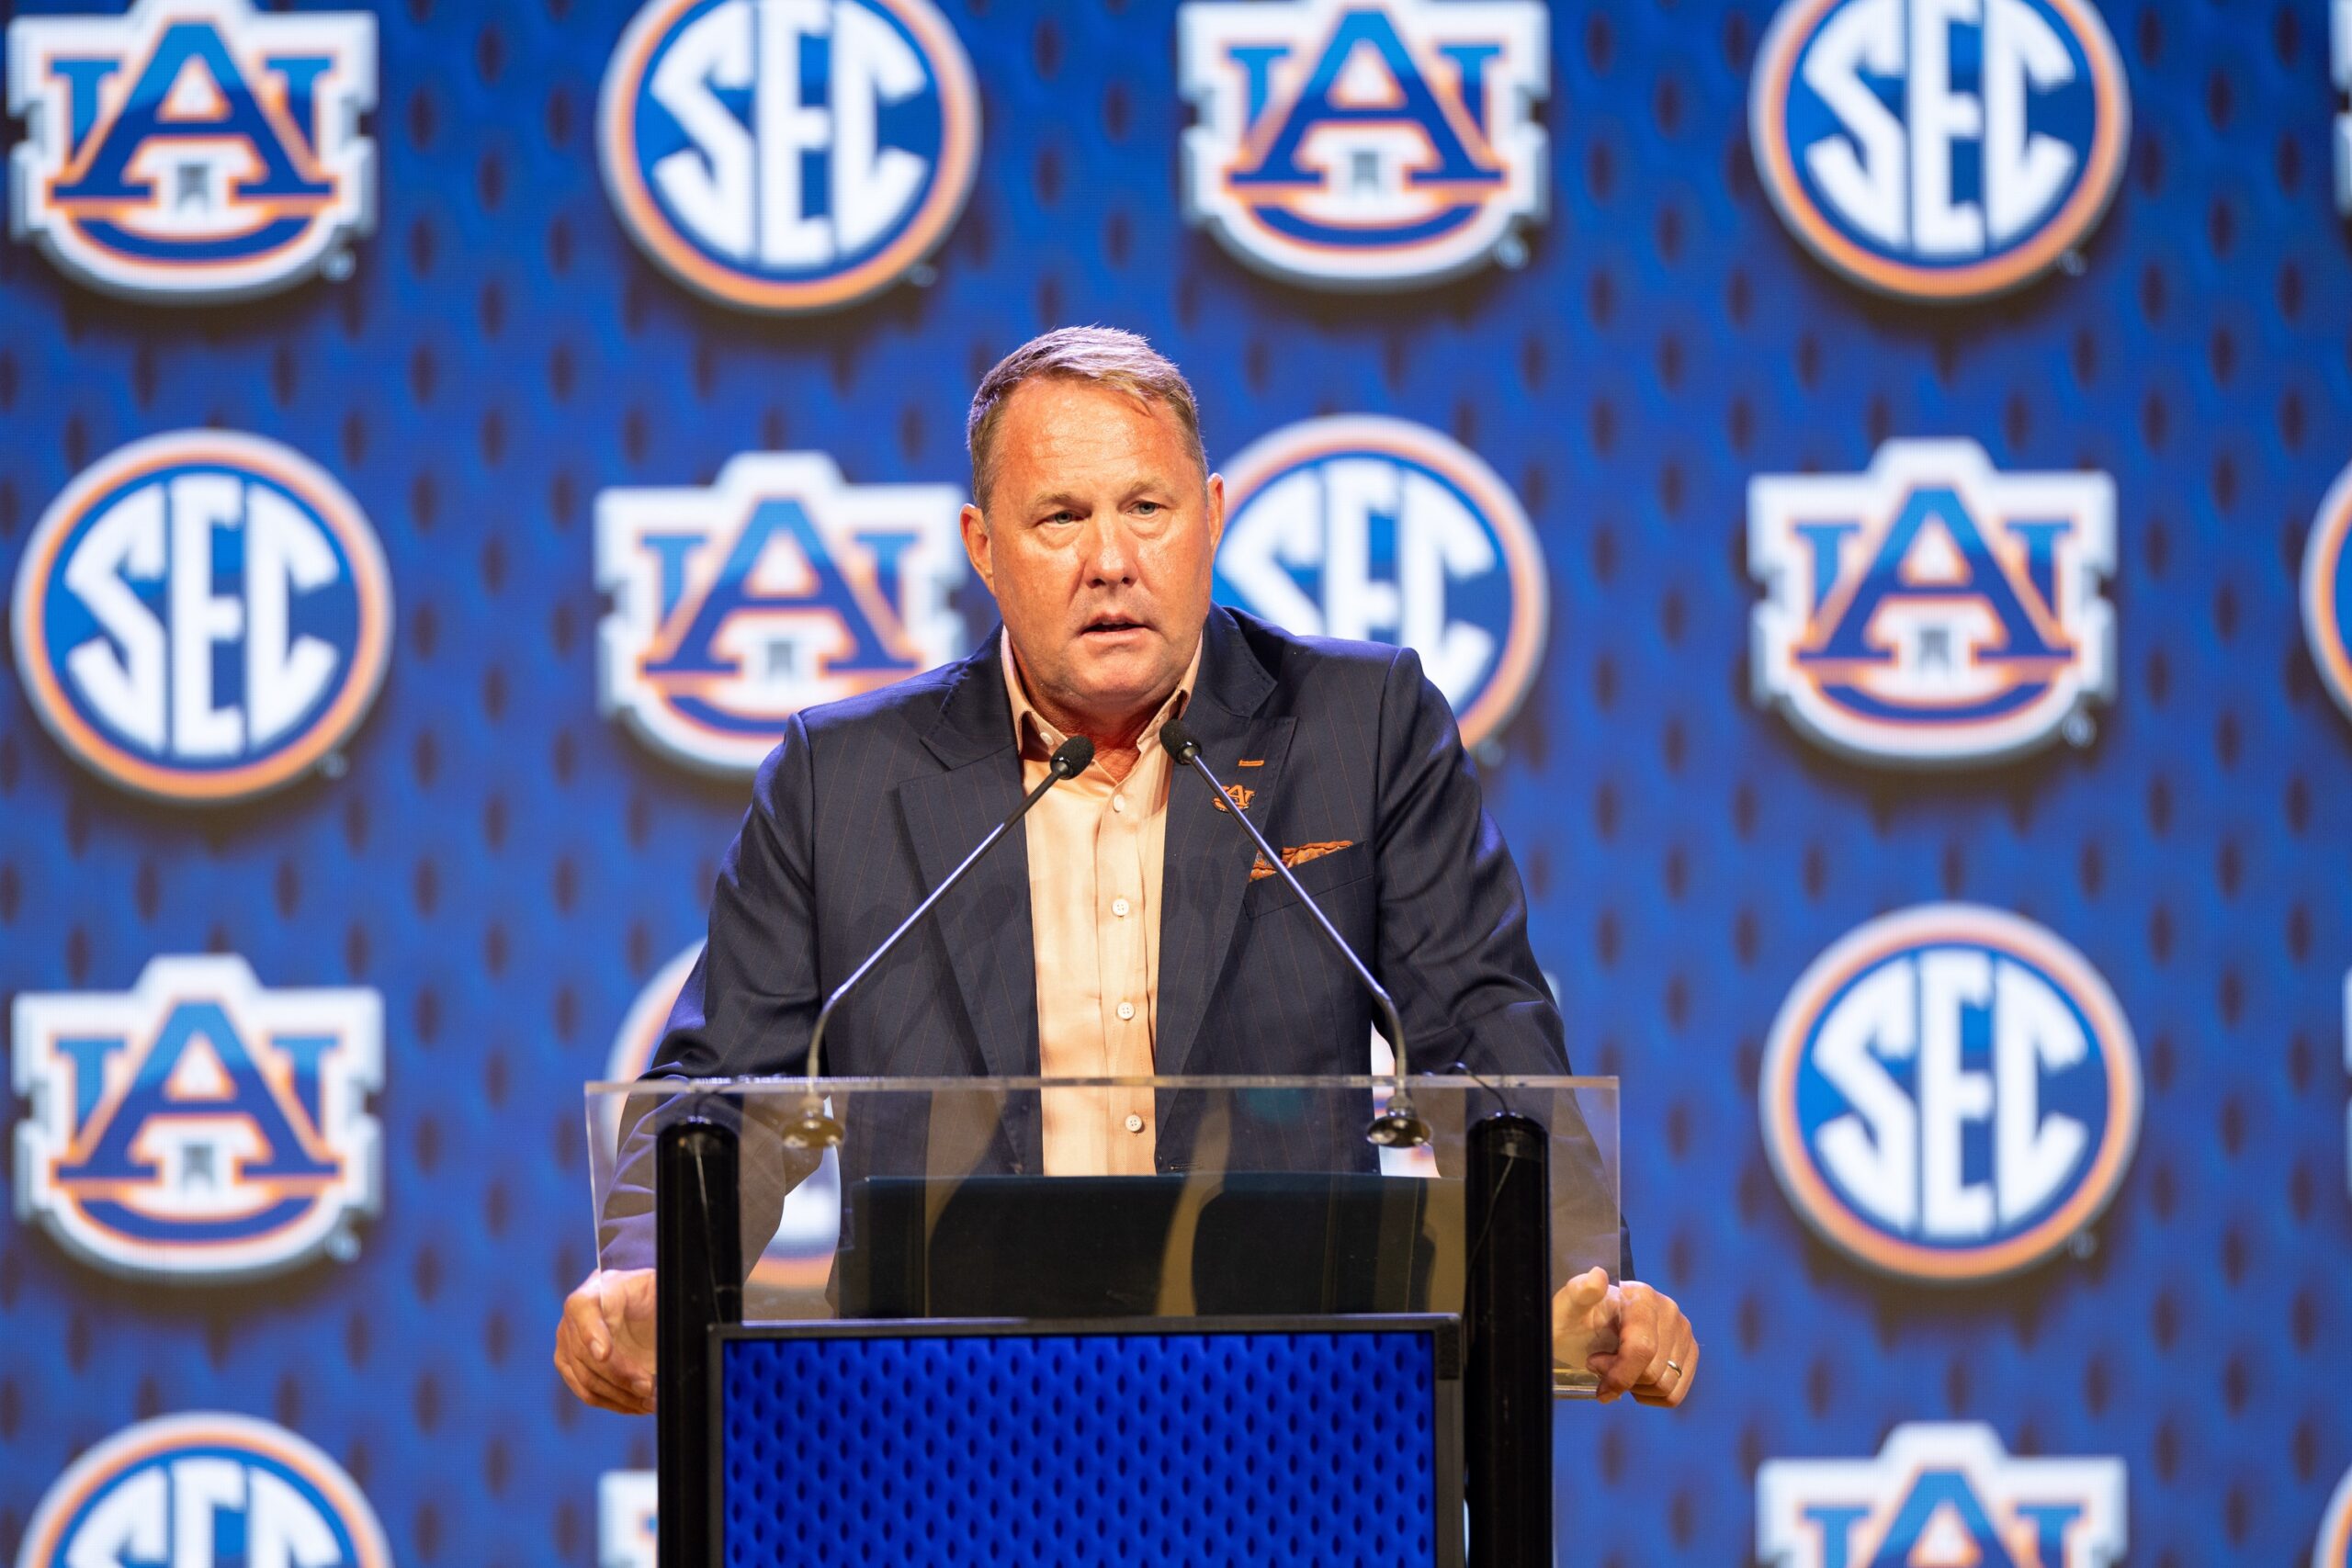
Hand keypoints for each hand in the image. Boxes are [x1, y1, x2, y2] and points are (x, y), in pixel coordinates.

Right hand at [554, 1268, 657, 1412]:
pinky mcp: (569, 1367)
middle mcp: (572, 1320)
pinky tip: (638, 1405)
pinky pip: (588, 1393)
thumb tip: (673, 1327)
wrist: (633, 1301)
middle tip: (650, 1388)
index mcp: (592, 1292)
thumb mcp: (656, 1288)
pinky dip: (615, 1403)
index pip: (583, 1310)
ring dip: (621, 1396)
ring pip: (587, 1381)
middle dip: (621, 1377)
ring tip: (650, 1401)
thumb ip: (658, 1300)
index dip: (592, 1334)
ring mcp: (566, 1345)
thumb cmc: (646, 1292)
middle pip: (588, 1356)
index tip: (604, 1354)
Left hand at [1551, 1265, 1697, 1407]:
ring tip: (1617, 1369)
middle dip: (1622, 1378)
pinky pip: (1674, 1394)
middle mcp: (1669, 1311)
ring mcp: (1683, 1332)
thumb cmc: (1574, 1320)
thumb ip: (1578, 1292)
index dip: (1619, 1374)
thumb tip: (1596, 1278)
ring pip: (1665, 1386)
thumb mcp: (1567, 1307)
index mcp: (1642, 1296)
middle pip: (1653, 1373)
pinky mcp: (1689, 1353)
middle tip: (1601, 1366)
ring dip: (1635, 1388)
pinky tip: (1633, 1378)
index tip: (1595, 1374)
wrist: (1585, 1329)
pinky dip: (1650, 1395)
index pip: (1642, 1348)